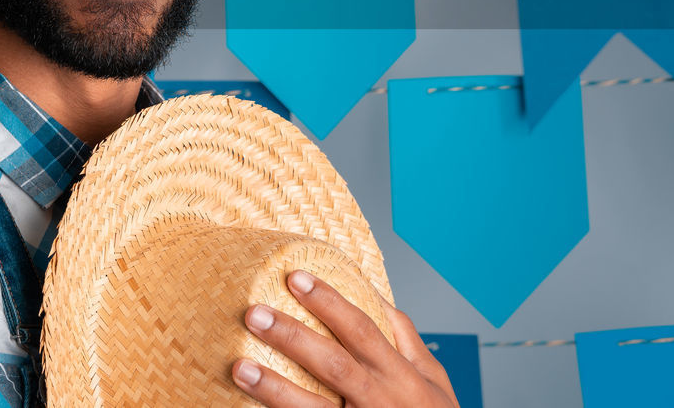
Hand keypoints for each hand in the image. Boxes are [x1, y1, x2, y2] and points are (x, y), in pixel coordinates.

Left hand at [230, 270, 458, 407]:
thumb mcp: (432, 379)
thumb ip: (405, 337)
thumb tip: (373, 292)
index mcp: (402, 376)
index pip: (362, 330)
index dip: (329, 303)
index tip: (294, 277)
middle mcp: (381, 401)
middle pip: (334, 364)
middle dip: (293, 338)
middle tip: (254, 313)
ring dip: (275, 389)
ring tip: (240, 368)